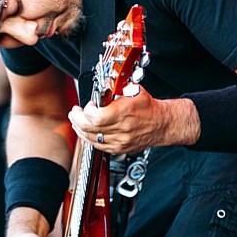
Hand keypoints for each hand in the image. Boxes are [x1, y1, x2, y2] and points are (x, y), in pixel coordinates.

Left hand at [67, 87, 191, 153]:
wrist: (161, 124)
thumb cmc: (148, 107)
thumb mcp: (133, 90)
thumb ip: (115, 89)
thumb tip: (102, 87)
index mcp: (124, 113)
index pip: (96, 117)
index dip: (87, 111)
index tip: (88, 105)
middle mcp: (121, 129)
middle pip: (89, 129)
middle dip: (77, 119)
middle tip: (75, 113)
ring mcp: (120, 141)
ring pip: (91, 139)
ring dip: (80, 129)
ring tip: (77, 121)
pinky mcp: (119, 149)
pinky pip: (98, 146)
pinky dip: (89, 138)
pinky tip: (86, 131)